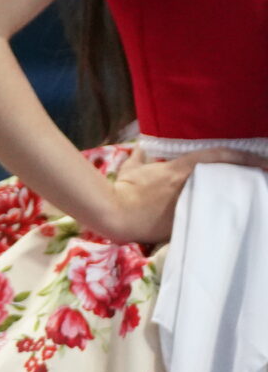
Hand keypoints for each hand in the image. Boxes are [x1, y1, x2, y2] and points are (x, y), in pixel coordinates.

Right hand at [96, 146, 267, 244]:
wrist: (119, 216)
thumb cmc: (125, 189)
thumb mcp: (131, 169)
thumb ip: (139, 158)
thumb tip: (141, 150)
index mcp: (180, 169)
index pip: (218, 156)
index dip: (244, 156)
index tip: (263, 160)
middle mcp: (191, 185)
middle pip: (228, 178)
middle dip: (246, 177)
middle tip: (260, 177)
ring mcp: (192, 204)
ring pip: (223, 198)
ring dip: (238, 196)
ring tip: (251, 195)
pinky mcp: (189, 222)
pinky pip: (211, 214)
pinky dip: (222, 212)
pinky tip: (232, 215)